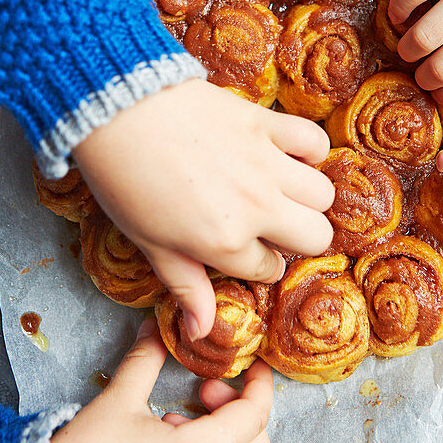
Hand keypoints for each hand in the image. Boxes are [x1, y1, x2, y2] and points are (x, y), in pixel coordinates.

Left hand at [73, 79, 334, 338]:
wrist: (118, 110)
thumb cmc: (125, 181)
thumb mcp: (151, 244)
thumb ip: (186, 286)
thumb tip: (201, 331)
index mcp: (226, 242)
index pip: (269, 269)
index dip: (257, 263)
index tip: (241, 250)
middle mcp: (257, 207)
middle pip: (316, 237)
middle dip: (297, 238)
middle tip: (271, 226)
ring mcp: (266, 165)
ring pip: (323, 194)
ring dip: (307, 198)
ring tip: (281, 193)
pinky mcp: (266, 124)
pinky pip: (315, 141)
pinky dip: (311, 151)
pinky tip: (289, 156)